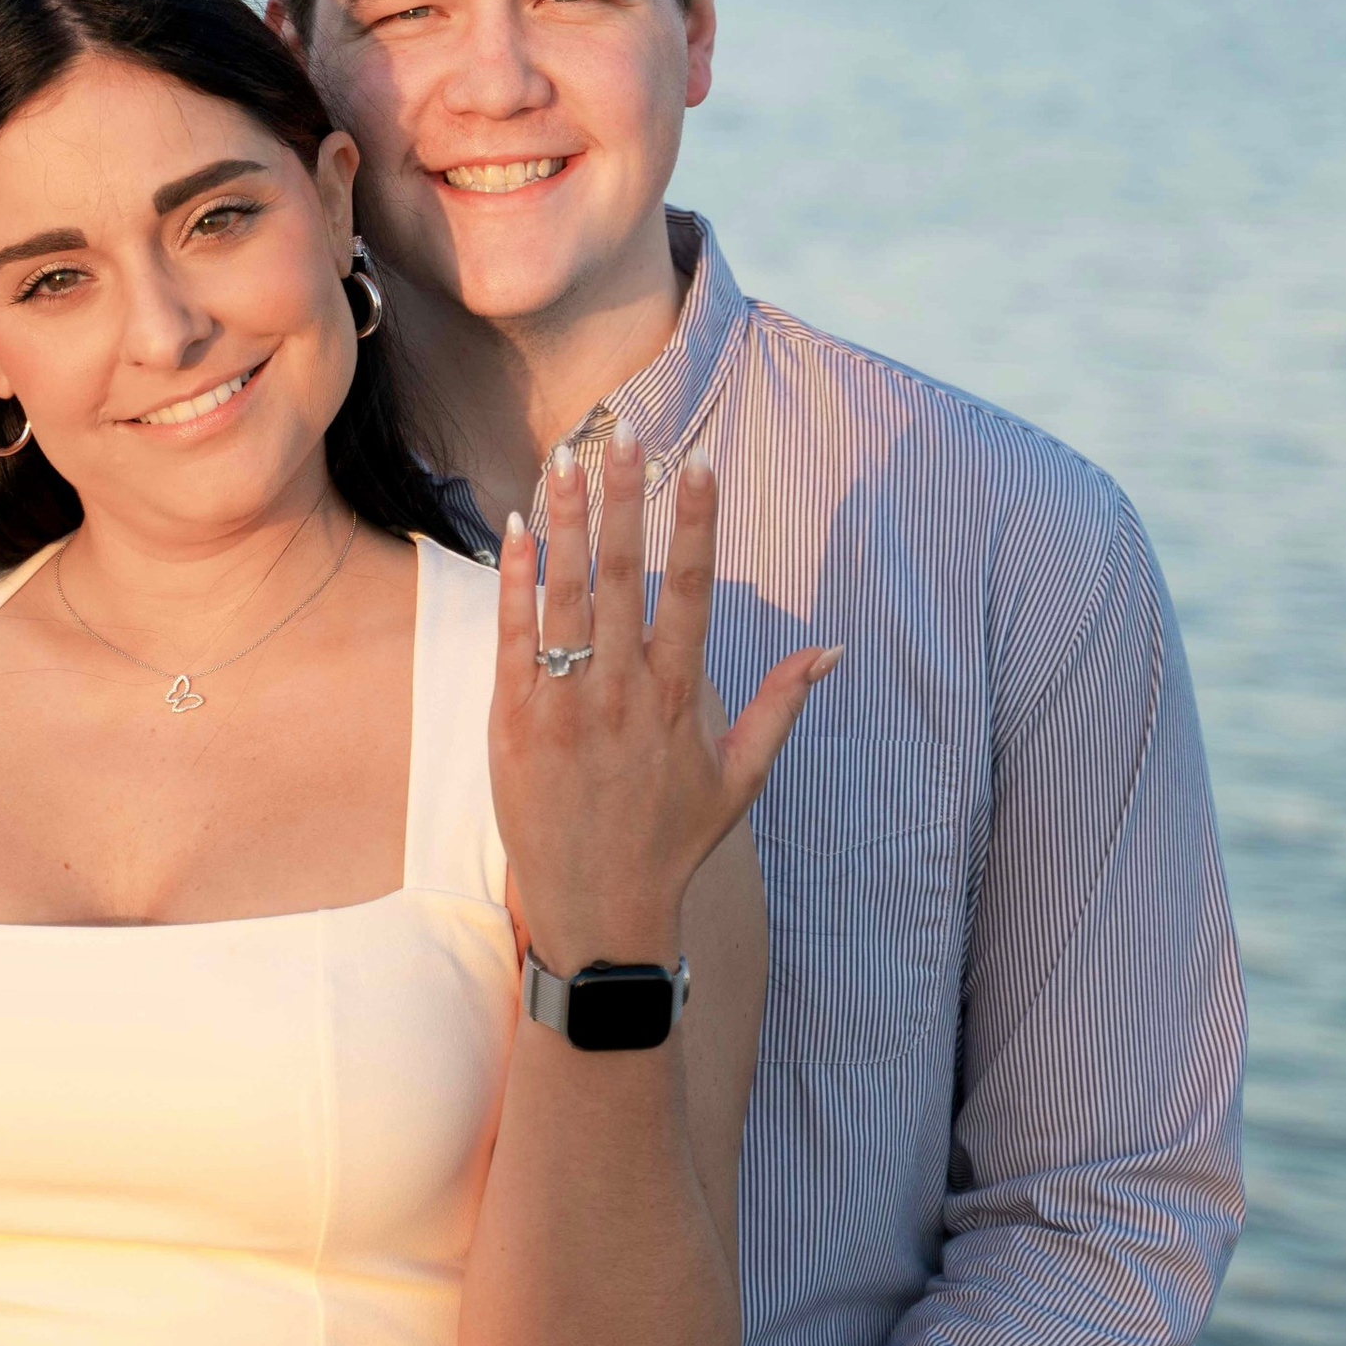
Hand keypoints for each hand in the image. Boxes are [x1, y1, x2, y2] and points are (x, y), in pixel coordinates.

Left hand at [494, 437, 834, 972]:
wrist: (597, 911)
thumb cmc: (670, 842)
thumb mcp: (739, 780)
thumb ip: (780, 707)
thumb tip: (831, 650)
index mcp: (680, 700)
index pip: (689, 594)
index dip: (693, 527)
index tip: (696, 467)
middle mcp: (623, 695)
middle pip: (623, 578)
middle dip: (624, 500)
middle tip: (623, 434)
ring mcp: (564, 707)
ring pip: (564, 596)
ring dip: (564, 521)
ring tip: (564, 458)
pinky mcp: (514, 723)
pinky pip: (514, 638)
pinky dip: (515, 581)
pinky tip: (515, 527)